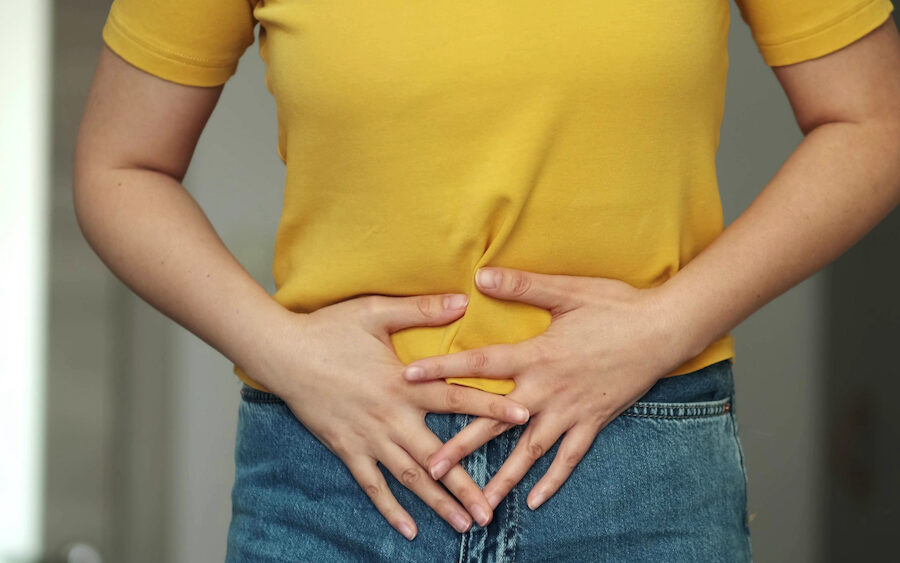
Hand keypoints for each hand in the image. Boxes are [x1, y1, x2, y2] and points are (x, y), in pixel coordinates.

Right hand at [257, 292, 530, 539]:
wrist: (281, 354)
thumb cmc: (329, 329)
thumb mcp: (376, 311)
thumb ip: (421, 309)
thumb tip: (463, 300)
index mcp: (403, 383)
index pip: (457, 397)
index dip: (492, 406)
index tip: (524, 417)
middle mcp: (391, 417)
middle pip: (439, 455)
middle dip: (468, 484)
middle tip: (494, 509)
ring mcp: (369, 438)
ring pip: (411, 478)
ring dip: (439, 503)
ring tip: (466, 525)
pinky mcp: (347, 449)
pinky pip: (372, 485)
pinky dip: (390, 509)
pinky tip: (410, 529)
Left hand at [402, 267, 694, 510]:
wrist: (663, 330)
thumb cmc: (615, 306)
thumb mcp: (567, 291)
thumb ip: (522, 286)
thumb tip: (480, 275)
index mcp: (536, 355)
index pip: (479, 364)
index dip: (442, 370)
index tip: (408, 379)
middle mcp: (547, 390)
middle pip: (495, 422)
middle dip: (461, 446)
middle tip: (430, 468)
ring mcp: (570, 411)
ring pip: (529, 450)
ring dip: (502, 477)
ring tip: (477, 503)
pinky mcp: (593, 422)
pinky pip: (569, 458)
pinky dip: (552, 480)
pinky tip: (534, 501)